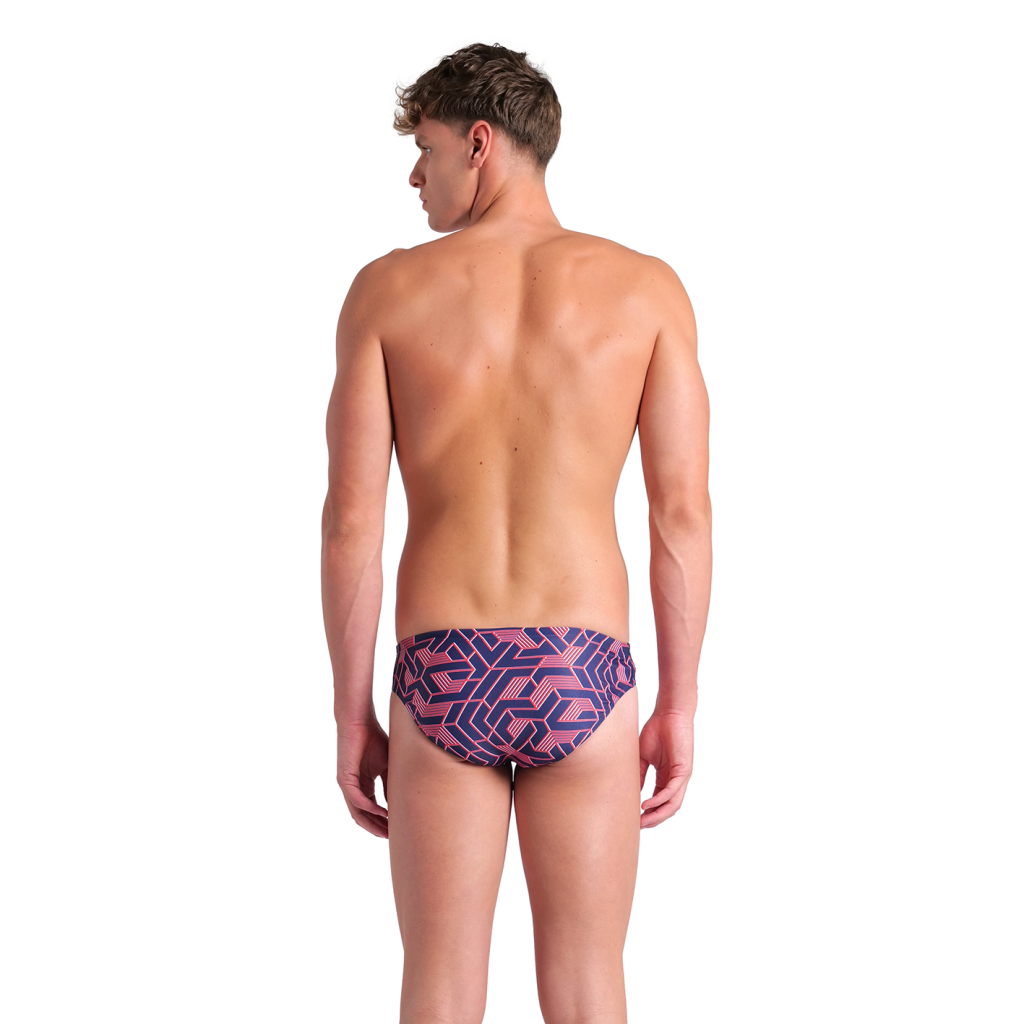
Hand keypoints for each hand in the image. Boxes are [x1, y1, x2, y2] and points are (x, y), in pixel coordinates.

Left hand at [337, 717, 389, 837]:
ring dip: (373, 824)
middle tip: (393, 838)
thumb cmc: (373, 738)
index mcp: (361, 785)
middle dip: (378, 828)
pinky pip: (357, 800)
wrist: (359, 721)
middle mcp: (352, 788)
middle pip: (363, 816)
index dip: (383, 821)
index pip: (371, 809)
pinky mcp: (344, 779)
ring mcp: (347, 785)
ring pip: (358, 812)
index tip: (397, 829)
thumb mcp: (387, 765)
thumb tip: (398, 803)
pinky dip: (370, 809)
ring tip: (387, 832)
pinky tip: (384, 813)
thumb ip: (390, 784)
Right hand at [638, 709, 693, 827]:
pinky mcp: (684, 771)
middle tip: (638, 827)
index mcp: (666, 777)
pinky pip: (672, 791)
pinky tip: (647, 805)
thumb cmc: (656, 730)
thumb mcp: (643, 756)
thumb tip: (634, 792)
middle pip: (667, 808)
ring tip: (643, 821)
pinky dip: (659, 800)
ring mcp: (681, 777)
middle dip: (653, 820)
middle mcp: (675, 780)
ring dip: (657, 815)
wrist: (669, 713)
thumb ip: (640, 774)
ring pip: (672, 804)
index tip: (634, 820)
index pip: (658, 801)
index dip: (648, 813)